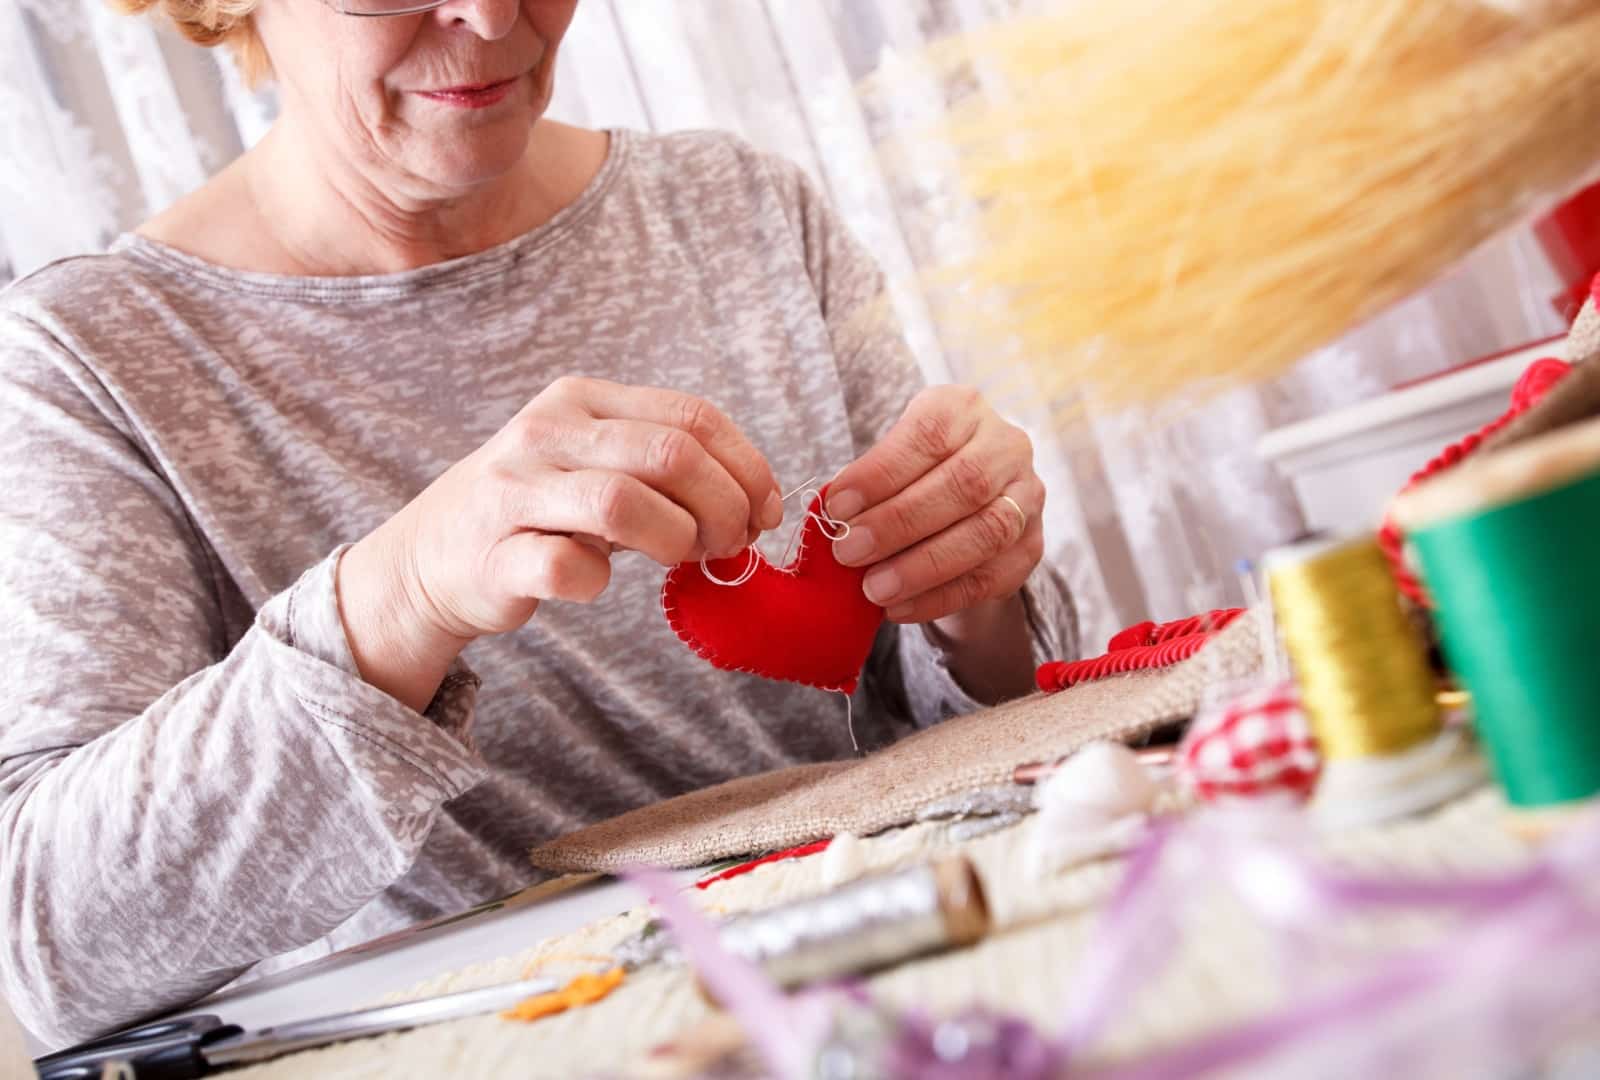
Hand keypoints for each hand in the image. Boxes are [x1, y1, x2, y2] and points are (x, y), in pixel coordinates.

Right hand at [338, 377, 781, 709]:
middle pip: (670, 454)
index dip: (747, 467)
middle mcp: (546, 432)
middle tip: (731, 544)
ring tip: (683, 560)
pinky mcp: (493, 555)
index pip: (693, 416)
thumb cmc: (542, 512)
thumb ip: (671, 470)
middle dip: (723, 506)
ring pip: (622, 502)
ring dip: (676, 539)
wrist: (431, 560)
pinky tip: (595, 582)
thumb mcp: (601, 465)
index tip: (766, 512)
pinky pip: (567, 566)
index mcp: (584, 400)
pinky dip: (597, 582)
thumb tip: (759, 502)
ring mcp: (514, 491)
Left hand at [825, 385, 1044, 626]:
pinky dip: (939, 597)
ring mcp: (1027, 497)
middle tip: (849, 552)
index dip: (882, 473)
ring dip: (922, 566)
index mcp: (964, 409)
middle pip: (963, 484)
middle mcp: (1006, 446)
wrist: (964, 508)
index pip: (929, 435)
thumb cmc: (911, 475)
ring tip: (874, 588)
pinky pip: (989, 578)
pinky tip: (898, 608)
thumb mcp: (890, 459)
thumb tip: (836, 521)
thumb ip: (870, 484)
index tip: (837, 507)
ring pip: (986, 533)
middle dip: (898, 523)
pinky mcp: (1031, 547)